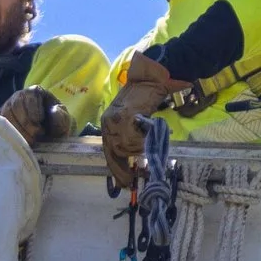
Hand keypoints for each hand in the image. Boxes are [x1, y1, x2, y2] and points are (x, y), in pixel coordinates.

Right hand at [0, 86, 70, 145]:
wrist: (49, 135)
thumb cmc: (56, 125)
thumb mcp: (64, 121)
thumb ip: (61, 116)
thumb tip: (55, 110)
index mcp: (35, 91)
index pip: (30, 97)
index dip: (33, 111)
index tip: (40, 124)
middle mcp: (19, 96)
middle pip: (16, 106)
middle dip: (26, 123)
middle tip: (36, 137)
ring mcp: (9, 107)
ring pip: (7, 116)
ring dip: (18, 130)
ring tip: (30, 141)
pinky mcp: (3, 120)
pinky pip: (1, 125)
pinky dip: (11, 135)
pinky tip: (21, 142)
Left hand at [99, 52, 174, 189]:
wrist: (152, 77)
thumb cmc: (146, 97)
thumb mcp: (134, 118)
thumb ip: (130, 136)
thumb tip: (135, 160)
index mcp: (108, 123)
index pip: (108, 151)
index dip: (116, 169)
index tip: (122, 183)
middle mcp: (108, 122)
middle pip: (114, 152)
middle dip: (124, 168)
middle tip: (133, 180)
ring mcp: (115, 119)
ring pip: (125, 148)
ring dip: (139, 149)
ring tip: (148, 145)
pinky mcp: (125, 117)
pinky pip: (134, 139)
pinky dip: (143, 140)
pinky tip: (149, 132)